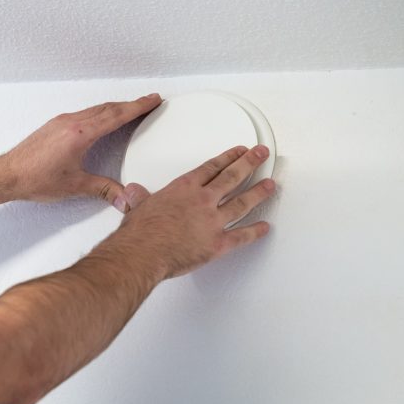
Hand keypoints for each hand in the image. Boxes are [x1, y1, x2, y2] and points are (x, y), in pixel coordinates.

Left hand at [0, 94, 163, 211]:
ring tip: (129, 109)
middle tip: (148, 102)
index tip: (153, 100)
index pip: (116, 116)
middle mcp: (71, 122)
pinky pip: (83, 113)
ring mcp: (61, 122)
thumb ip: (103, 189)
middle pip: (108, 108)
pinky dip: (99, 113)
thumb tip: (124, 198)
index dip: (138, 107)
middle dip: (130, 104)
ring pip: (95, 109)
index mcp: (81, 134)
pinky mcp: (54, 126)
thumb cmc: (35, 179)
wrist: (7, 175)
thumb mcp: (75, 185)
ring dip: (115, 108)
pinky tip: (101, 120)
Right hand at [119, 145, 276, 278]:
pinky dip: (255, 232)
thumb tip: (134, 192)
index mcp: (184, 188)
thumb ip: (141, 198)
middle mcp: (202, 200)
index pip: (211, 167)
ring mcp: (213, 221)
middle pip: (232, 177)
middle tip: (260, 155)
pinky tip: (264, 227)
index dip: (227, 157)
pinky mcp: (218, 243)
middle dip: (249, 163)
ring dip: (258, 192)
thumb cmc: (140, 232)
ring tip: (269, 185)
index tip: (238, 151)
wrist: (143, 252)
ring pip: (242, 203)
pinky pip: (241, 236)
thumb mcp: (138, 206)